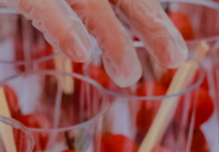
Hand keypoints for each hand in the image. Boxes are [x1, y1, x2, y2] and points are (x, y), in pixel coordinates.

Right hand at [0, 0, 187, 86]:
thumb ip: (71, 6)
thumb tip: (91, 38)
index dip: (152, 21)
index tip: (176, 55)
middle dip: (152, 24)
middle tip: (177, 59)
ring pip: (92, 3)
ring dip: (114, 39)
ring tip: (127, 77)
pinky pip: (41, 5)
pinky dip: (62, 26)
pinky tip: (81, 52)